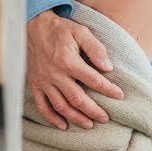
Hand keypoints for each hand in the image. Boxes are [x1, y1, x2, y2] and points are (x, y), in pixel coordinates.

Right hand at [26, 9, 123, 129]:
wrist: (31, 25)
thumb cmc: (59, 29)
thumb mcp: (80, 31)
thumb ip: (95, 48)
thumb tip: (108, 67)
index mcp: (68, 61)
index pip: (93, 80)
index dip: (108, 89)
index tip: (119, 96)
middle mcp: (55, 75)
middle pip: (77, 99)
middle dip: (93, 111)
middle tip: (105, 118)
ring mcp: (43, 82)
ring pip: (61, 106)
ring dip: (76, 117)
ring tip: (89, 125)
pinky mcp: (34, 84)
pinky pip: (42, 106)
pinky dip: (52, 118)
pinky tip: (63, 125)